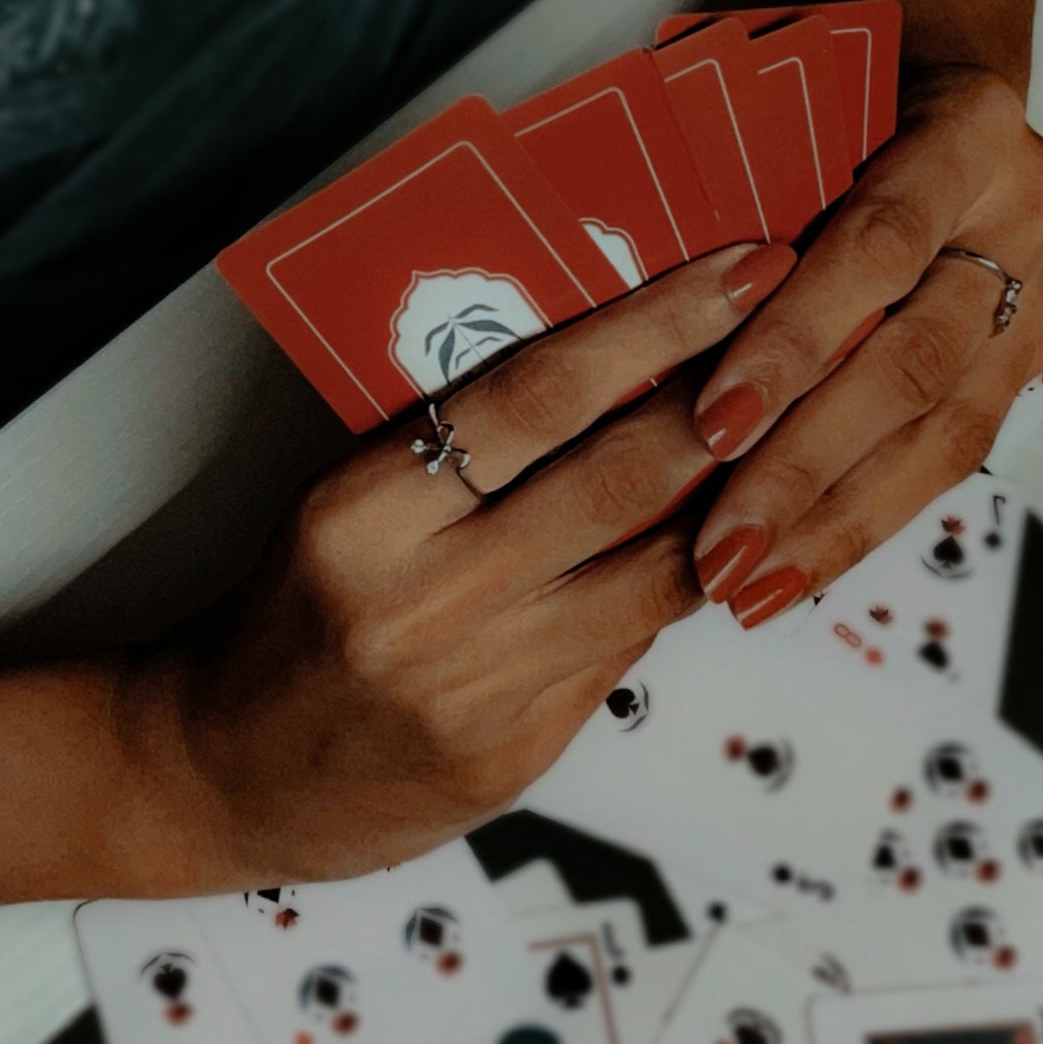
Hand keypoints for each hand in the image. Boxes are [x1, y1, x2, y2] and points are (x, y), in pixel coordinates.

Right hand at [119, 242, 797, 889]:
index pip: (539, 392)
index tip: (743, 270)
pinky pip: (632, 649)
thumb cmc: (294, 614)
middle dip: (735, 399)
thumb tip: (621, 369)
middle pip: (620, 479)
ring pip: (656, 573)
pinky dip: (686, 587)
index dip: (657, 325)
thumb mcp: (349, 504)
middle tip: (815, 335)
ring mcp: (481, 685)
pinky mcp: (519, 752)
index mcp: (368, 509)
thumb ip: (465, 448)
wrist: (227, 772)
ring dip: (742, 500)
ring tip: (802, 432)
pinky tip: (736, 538)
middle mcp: (428, 596)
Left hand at [687, 64, 1042, 622]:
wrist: (941, 80)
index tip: (713, 425)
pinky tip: (800, 569)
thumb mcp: (794, 112)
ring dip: (838, 522)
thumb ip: (748, 202)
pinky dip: (868, 516)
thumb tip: (634, 335)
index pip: (879, 245)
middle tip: (723, 550)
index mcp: (969, 124)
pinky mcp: (1031, 353)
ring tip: (753, 587)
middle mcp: (1029, 209)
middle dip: (809, 467)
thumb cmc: (840, 93)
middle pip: (917, 360)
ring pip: (947, 431)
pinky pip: (954, 454)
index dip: (796, 341)